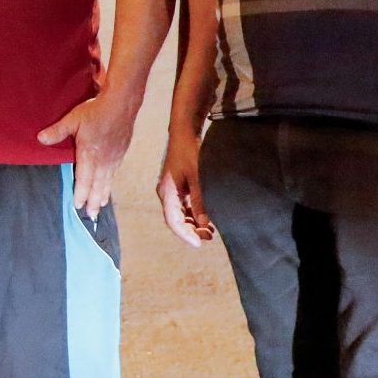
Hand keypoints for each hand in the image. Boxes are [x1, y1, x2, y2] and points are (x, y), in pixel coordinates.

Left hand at [36, 92, 136, 217]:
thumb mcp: (73, 119)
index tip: (77, 205)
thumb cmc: (96, 111)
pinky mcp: (121, 153)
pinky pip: (114, 173)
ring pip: (107, 181)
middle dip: (93, 201)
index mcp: (90, 153)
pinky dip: (110, 183)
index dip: (81, 193)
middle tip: (91, 215)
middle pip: (98, 184)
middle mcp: (103, 159)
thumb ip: (57, 131)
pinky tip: (108, 187)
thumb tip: (40, 139)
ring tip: (99, 207)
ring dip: (103, 195)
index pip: (84, 178)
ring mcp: (114, 157)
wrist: (121, 104)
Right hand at [157, 122, 212, 246]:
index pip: (173, 221)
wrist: (184, 132)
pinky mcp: (179, 186)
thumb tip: (205, 223)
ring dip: (193, 224)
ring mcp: (172, 190)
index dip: (185, 235)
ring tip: (210, 231)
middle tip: (209, 237)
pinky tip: (206, 218)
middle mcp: (167, 193)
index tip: (199, 244)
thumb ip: (200, 200)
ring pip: (180, 214)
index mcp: (167, 192)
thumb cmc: (189, 152)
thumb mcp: (198, 177)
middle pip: (175, 220)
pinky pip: (184, 206)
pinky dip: (194, 214)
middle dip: (191, 231)